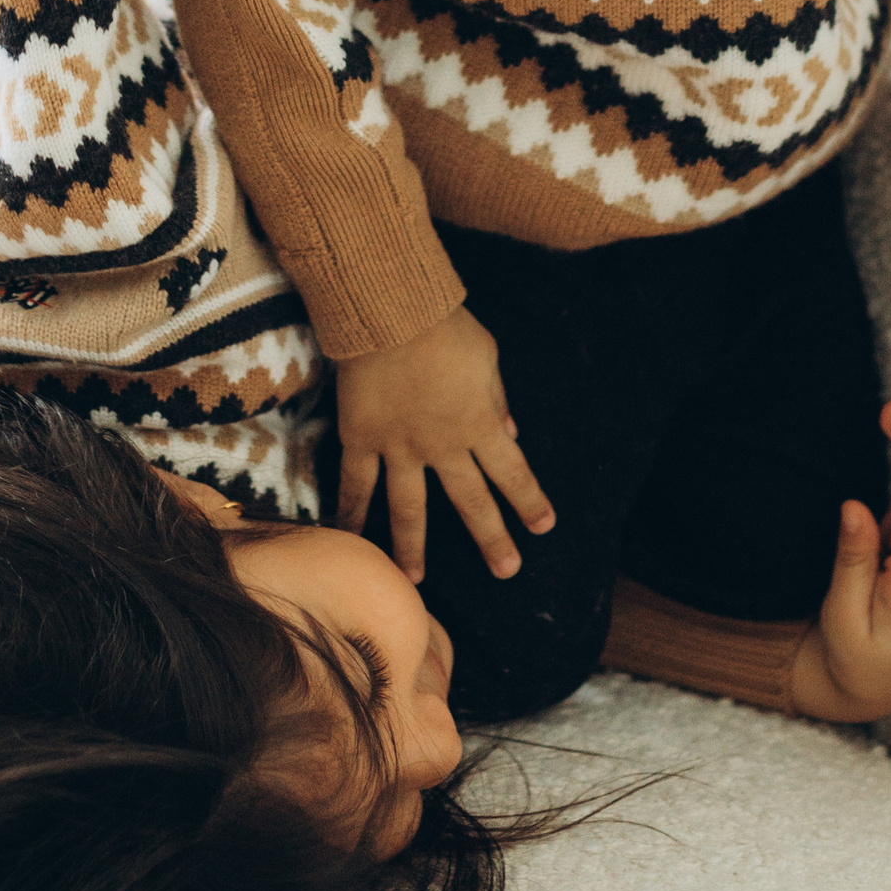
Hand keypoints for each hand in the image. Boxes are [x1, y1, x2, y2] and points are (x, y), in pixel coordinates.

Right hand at [335, 306, 555, 582]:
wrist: (390, 310)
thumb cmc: (443, 325)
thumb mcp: (487, 357)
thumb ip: (497, 399)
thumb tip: (511, 434)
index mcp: (479, 424)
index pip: (513, 472)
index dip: (529, 500)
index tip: (543, 527)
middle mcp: (443, 446)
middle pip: (471, 501)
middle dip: (491, 537)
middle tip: (506, 570)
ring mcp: (399, 447)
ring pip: (409, 508)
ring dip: (413, 546)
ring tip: (415, 581)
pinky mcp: (361, 438)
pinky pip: (355, 483)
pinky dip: (350, 511)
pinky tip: (347, 538)